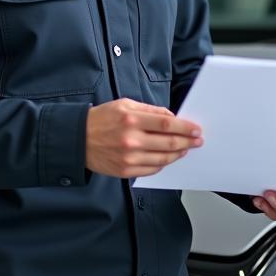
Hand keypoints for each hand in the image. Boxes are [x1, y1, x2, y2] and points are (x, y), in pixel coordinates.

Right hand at [85, 98, 202, 178]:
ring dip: (178, 154)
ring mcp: (128, 158)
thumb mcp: (125, 105)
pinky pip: (152, 169)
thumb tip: (171, 117)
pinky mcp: (125, 171)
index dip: (185, 127)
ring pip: (163, 158)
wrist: (77, 139)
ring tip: (185, 149)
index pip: (167, 123)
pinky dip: (163, 163)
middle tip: (197, 141)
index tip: (196, 129)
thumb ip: (150, 110)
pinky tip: (168, 158)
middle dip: (187, 142)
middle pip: (168, 142)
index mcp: (132, 120)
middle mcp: (131, 140)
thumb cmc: (101, 119)